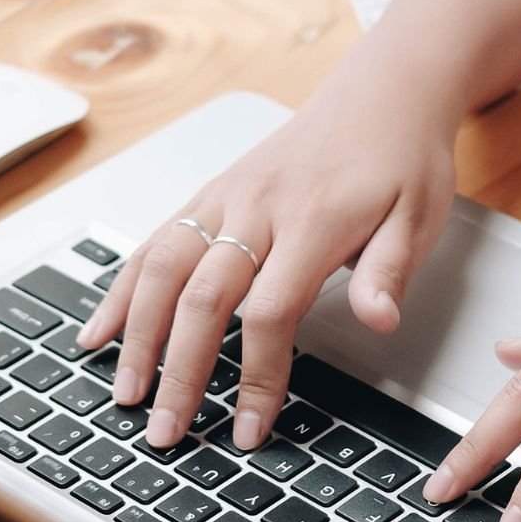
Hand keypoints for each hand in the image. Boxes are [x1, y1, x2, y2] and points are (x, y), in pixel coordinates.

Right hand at [77, 32, 458, 451]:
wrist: (380, 90)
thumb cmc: (400, 156)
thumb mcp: (419, 216)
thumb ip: (389, 271)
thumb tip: (378, 322)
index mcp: (312, 220)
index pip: (271, 311)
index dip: (257, 375)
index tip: (251, 429)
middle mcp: (257, 207)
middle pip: (202, 297)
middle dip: (179, 371)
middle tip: (166, 432)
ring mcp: (226, 197)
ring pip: (164, 268)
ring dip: (137, 335)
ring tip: (124, 393)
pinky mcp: (211, 194)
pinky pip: (156, 242)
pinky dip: (122, 287)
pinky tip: (100, 328)